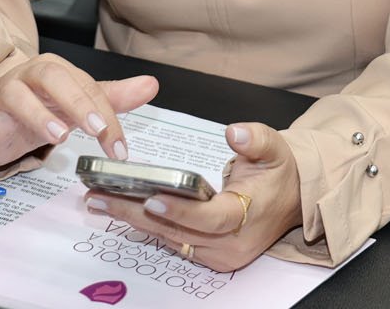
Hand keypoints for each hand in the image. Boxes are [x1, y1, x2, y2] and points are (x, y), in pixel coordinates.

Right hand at [0, 53, 158, 167]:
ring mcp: (0, 94)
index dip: (106, 115)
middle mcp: (28, 77)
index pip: (86, 87)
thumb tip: (151, 85)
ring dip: (37, 114)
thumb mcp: (78, 104)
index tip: (118, 147)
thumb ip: (113, 98)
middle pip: (52, 76)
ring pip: (15, 94)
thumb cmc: (41, 107)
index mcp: (57, 71)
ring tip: (58, 137)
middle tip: (95, 128)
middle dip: (76, 101)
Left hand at [87, 122, 303, 271]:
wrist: (291, 200)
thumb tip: (234, 132)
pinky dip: (144, 224)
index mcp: (246, 218)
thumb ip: (255, 139)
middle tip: (100, 196)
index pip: (210, 219)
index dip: (180, 210)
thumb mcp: (274, 147)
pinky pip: (171, 240)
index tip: (152, 197)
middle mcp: (228, 244)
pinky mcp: (205, 255)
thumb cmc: (279, 173)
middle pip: (177, 231)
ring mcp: (216, 254)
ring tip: (98, 200)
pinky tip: (119, 209)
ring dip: (132, 220)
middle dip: (136, 213)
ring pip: (168, 238)